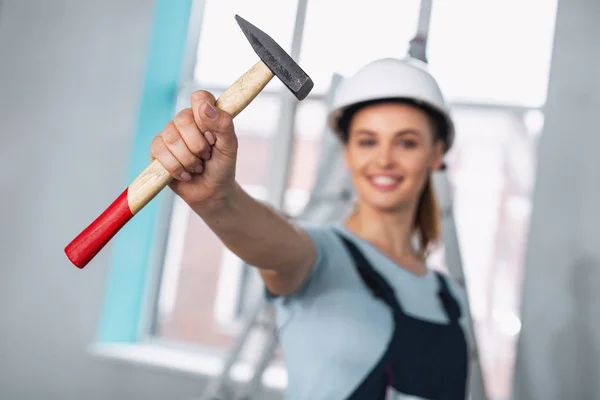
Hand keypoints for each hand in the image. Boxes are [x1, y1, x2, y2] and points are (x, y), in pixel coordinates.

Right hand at [150, 90, 238, 207]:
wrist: (212, 192)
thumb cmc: (222, 167)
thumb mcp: (229, 146)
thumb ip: (222, 124)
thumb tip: (205, 106)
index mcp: (205, 115)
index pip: (200, 97)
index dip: (204, 115)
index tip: (212, 136)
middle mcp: (185, 121)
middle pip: (182, 119)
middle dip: (197, 145)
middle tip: (206, 156)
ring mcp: (169, 134)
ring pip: (171, 138)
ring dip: (188, 159)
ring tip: (197, 167)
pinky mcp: (157, 150)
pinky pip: (159, 152)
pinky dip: (176, 168)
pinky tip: (185, 174)